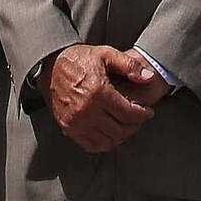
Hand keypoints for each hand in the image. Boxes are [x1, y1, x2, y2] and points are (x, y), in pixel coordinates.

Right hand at [45, 44, 160, 151]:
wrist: (51, 66)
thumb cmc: (80, 59)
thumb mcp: (106, 54)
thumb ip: (129, 66)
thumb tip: (149, 77)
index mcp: (99, 92)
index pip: (128, 112)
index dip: (142, 114)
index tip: (149, 112)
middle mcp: (87, 110)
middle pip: (119, 129)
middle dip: (134, 126)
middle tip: (139, 120)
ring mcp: (76, 122)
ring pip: (107, 141)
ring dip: (121, 136)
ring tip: (127, 127)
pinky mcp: (68, 128)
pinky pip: (91, 145)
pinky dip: (104, 144)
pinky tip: (111, 135)